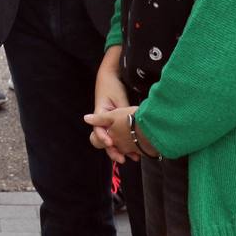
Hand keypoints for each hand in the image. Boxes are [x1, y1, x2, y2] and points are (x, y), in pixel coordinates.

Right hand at [89, 47, 131, 162]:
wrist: (110, 77)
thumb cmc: (112, 86)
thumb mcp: (119, 99)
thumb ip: (121, 113)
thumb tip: (129, 127)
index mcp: (100, 113)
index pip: (98, 130)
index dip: (103, 138)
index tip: (110, 144)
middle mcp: (103, 120)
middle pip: (105, 140)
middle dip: (112, 150)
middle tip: (121, 159)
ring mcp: (109, 122)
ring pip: (113, 140)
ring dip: (121, 149)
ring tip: (133, 158)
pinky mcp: (116, 123)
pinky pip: (119, 136)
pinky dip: (126, 143)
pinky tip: (137, 151)